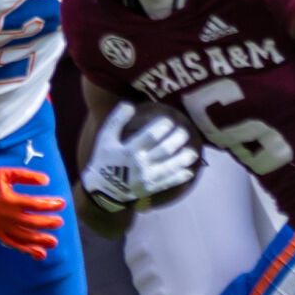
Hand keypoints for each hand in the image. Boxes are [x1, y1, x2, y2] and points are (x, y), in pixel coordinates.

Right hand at [0, 166, 65, 259]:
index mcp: (10, 200)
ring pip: (24, 237)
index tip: (62, 203)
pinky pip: (13, 244)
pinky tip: (38, 253)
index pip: (35, 205)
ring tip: (53, 242)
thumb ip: (27, 176)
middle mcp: (6, 216)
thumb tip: (47, 180)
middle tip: (60, 222)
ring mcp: (0, 227)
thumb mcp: (6, 173)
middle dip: (48, 223)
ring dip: (40, 240)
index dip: (50, 205)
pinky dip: (26, 250)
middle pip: (32, 223)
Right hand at [81, 102, 199, 212]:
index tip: (169, 120)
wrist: (102, 190)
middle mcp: (140, 164)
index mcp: (129, 150)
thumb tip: (129, 104)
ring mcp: (146, 178)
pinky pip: (168, 183)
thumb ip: (116, 120)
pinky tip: (189, 172)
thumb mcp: (105, 138)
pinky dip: (180, 177)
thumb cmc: (104, 159)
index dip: (163, 126)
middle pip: (165, 150)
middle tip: (184, 131)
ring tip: (193, 152)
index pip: (151, 136)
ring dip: (184, 159)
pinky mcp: (150, 189)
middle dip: (178, 139)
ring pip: (171, 167)